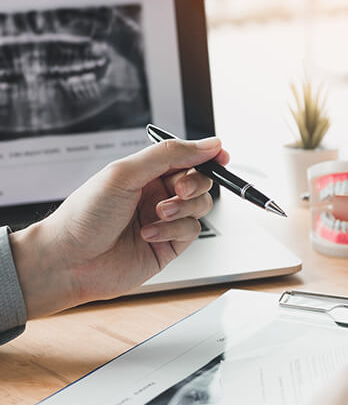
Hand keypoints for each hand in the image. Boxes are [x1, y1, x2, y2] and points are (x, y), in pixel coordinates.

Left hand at [10, 138, 228, 317]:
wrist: (69, 260)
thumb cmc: (85, 214)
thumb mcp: (126, 172)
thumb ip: (169, 155)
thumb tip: (208, 144)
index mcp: (146, 172)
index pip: (186, 157)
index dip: (206, 155)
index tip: (221, 155)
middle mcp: (157, 194)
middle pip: (199, 181)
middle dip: (194, 183)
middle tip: (178, 189)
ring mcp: (164, 220)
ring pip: (201, 206)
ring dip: (183, 208)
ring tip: (159, 213)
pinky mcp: (169, 245)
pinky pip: (191, 231)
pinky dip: (173, 230)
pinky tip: (148, 234)